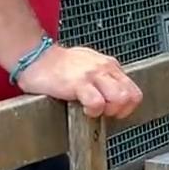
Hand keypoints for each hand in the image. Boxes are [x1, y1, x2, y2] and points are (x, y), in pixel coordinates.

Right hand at [15, 43, 143, 119]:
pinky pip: (97, 103)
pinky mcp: (78, 83)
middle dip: (120, 110)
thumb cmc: (58, 64)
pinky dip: (92, 111)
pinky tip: (82, 108)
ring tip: (94, 110)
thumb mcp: (88, 65)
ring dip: (108, 110)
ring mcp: (93, 75)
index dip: (126, 107)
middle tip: (104, 112)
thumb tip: (112, 97)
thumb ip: (103, 78)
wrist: (35, 57)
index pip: (134, 91)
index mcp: (109, 65)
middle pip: (131, 96)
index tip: (113, 111)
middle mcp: (105, 68)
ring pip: (120, 98)